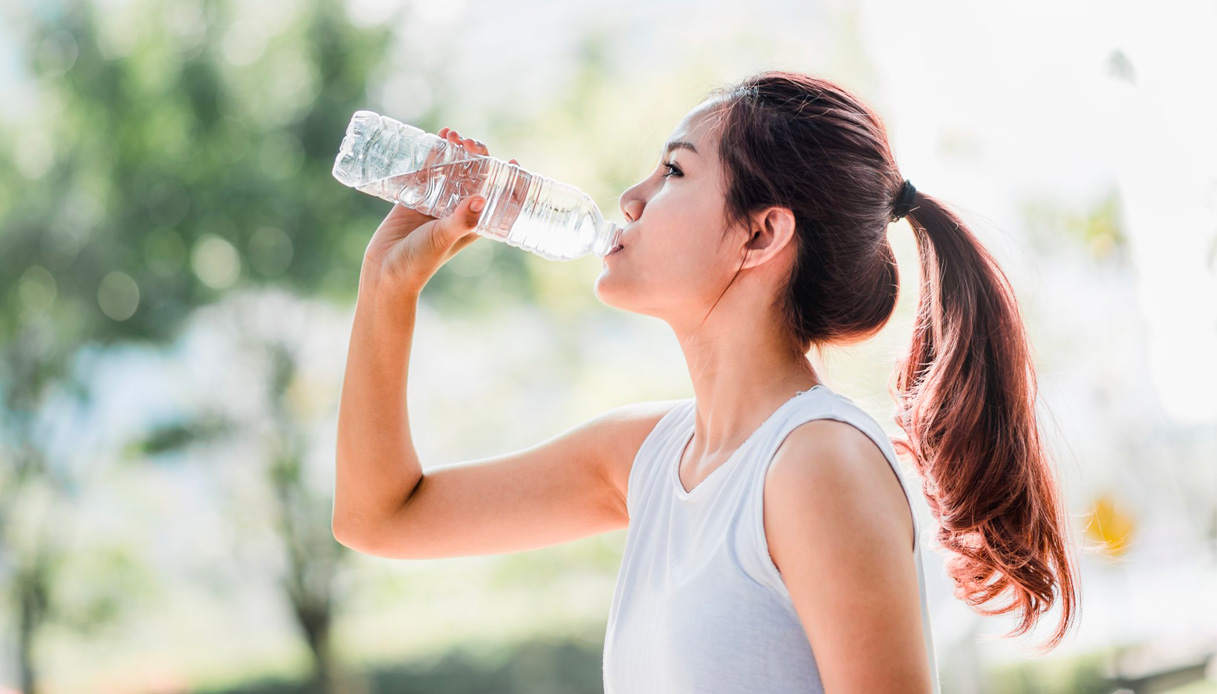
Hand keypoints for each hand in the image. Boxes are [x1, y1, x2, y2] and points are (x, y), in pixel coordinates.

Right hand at [361, 127, 519, 295]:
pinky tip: (435, 138)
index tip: (513, 161)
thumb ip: (460, 220)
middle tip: (469, 142)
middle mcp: (457, 210)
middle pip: (475, 177)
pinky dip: (432, 155)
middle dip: (477, 157)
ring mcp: (436, 203)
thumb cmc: (419, 262)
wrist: (385, 271)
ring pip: (451, 170)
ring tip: (451, 134)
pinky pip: (427, 171)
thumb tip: (480, 199)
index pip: (498, 199)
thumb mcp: (443, 239)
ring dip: (454, 151)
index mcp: (473, 223)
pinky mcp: (415, 198)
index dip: (509, 181)